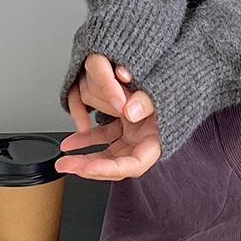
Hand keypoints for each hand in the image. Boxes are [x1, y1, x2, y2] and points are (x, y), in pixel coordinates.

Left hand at [59, 53, 160, 179]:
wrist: (175, 71)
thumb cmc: (172, 83)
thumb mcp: (162, 91)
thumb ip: (147, 101)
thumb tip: (130, 111)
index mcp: (158, 139)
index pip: (134, 164)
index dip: (110, 169)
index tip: (89, 166)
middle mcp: (145, 141)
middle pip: (116, 164)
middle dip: (89, 167)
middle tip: (66, 165)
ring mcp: (135, 135)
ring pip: (107, 154)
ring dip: (85, 156)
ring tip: (64, 157)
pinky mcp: (126, 127)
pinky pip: (104, 137)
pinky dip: (87, 139)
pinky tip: (72, 142)